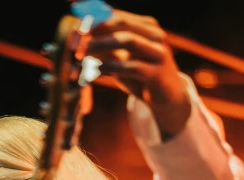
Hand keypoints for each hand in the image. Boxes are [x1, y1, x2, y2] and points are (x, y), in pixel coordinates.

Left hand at [86, 8, 191, 138]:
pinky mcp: (157, 74)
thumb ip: (106, 50)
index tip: (76, 26)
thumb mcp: (122, 61)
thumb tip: (81, 41)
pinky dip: (112, 66)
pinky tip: (98, 69)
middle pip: (124, 23)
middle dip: (98, 29)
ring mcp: (158, 54)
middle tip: (77, 38)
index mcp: (147, 27)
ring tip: (83, 52)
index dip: (97, 19)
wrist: (167, 99)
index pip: (119, 16)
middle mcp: (155, 36)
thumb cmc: (141, 78)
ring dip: (103, 44)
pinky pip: (132, 66)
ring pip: (128, 40)